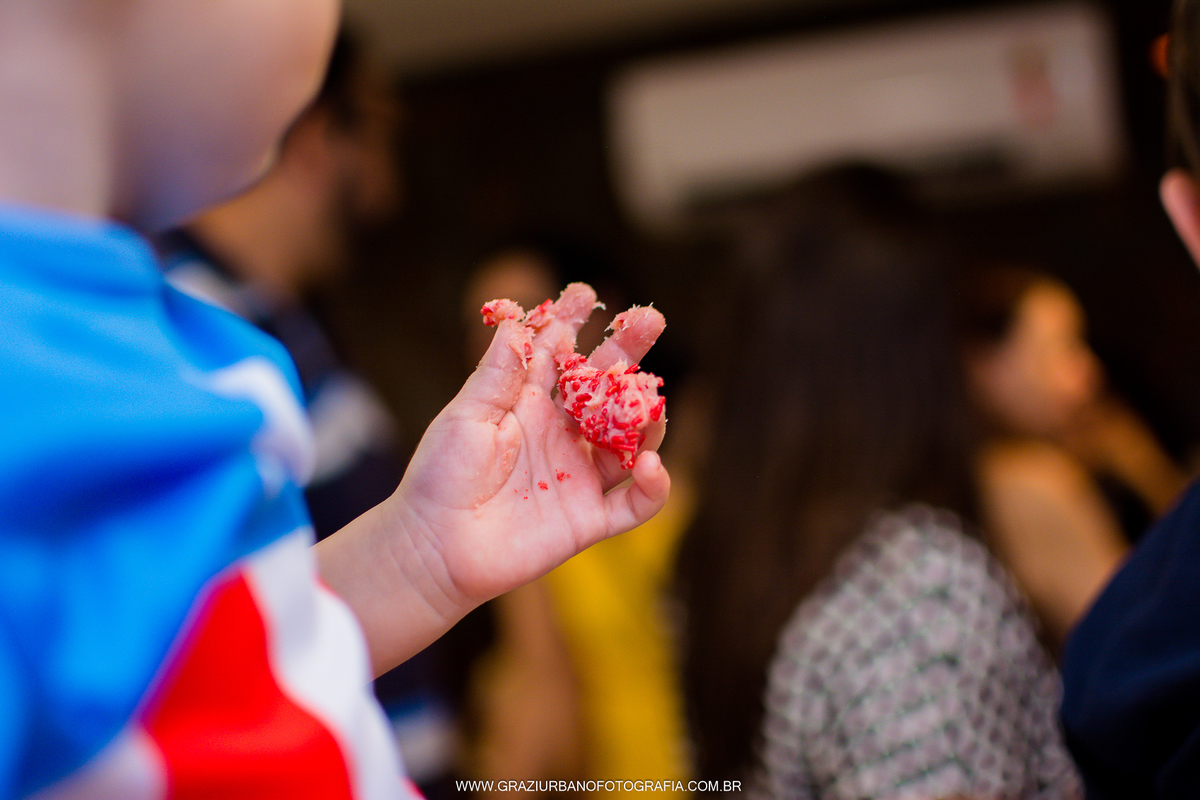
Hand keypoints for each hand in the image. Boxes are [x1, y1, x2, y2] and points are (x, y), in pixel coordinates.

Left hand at [318, 285, 669, 672]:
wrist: (432, 548)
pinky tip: (649, 464)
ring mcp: (579, 475)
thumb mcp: (465, 417)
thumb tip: (518, 323)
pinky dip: (654, 485)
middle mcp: (561, 434)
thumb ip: (497, 375)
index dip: (574, 322)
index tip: (584, 294)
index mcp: (528, 403)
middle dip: (629, 350)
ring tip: (645, 399)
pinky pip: (635, 503)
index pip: (561, 354)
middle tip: (650, 318)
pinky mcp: (589, 519)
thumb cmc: (440, 477)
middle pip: (607, 386)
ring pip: (631, 439)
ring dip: (647, 416)